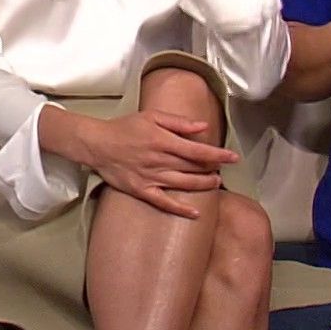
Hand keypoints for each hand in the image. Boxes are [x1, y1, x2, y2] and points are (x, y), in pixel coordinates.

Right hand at [76, 111, 238, 217]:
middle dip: (212, 168)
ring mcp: (150, 177)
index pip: (198, 149)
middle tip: (223, 168)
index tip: (234, 157)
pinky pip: (163, 202)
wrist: (97, 144)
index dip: (218, 154)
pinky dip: (180, 209)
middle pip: (193, 167)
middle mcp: (159, 160)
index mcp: (163, 141)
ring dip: (203, 185)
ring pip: (183, 184)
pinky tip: (195, 213)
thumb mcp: (152, 116)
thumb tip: (203, 126)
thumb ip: (179, 122)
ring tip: (216, 183)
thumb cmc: (125, 127)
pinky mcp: (141, 190)